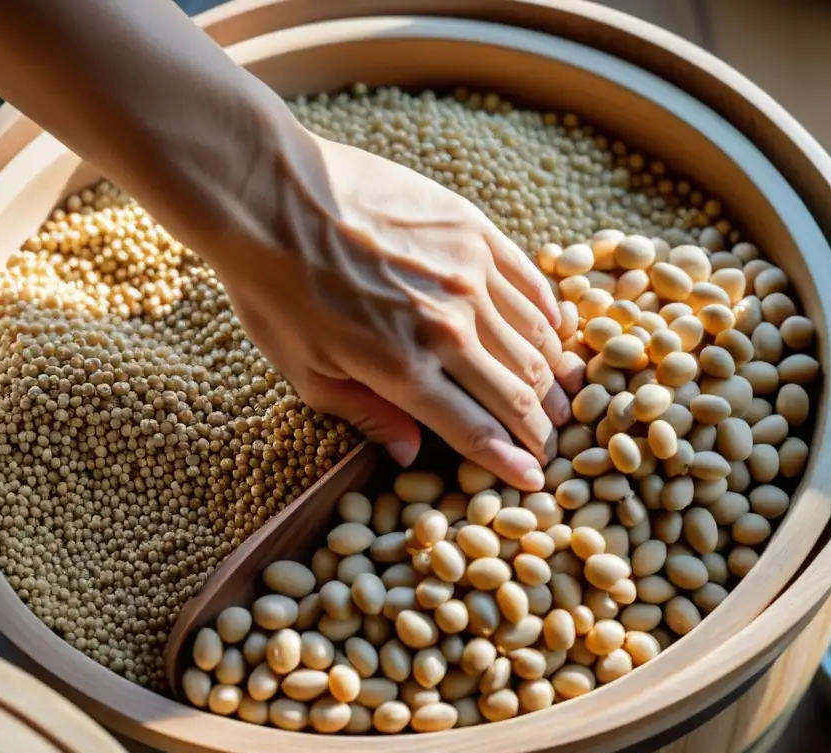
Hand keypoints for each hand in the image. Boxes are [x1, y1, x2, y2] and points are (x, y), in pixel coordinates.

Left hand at [212, 133, 571, 490]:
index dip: (512, 460)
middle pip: (518, 390)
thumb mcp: (304, 370)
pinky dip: (549, 314)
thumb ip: (364, 415)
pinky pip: (531, 282)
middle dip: (542, 425)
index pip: (477, 429)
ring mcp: (468, 274)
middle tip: (552, 440)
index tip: (533, 478)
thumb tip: (408, 455)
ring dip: (553, 375)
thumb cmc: (274, 288)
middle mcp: (448, 327)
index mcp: (403, 370)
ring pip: (534, 339)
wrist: (269, 195)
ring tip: (561, 394)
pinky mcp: (474, 230)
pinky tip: (556, 331)